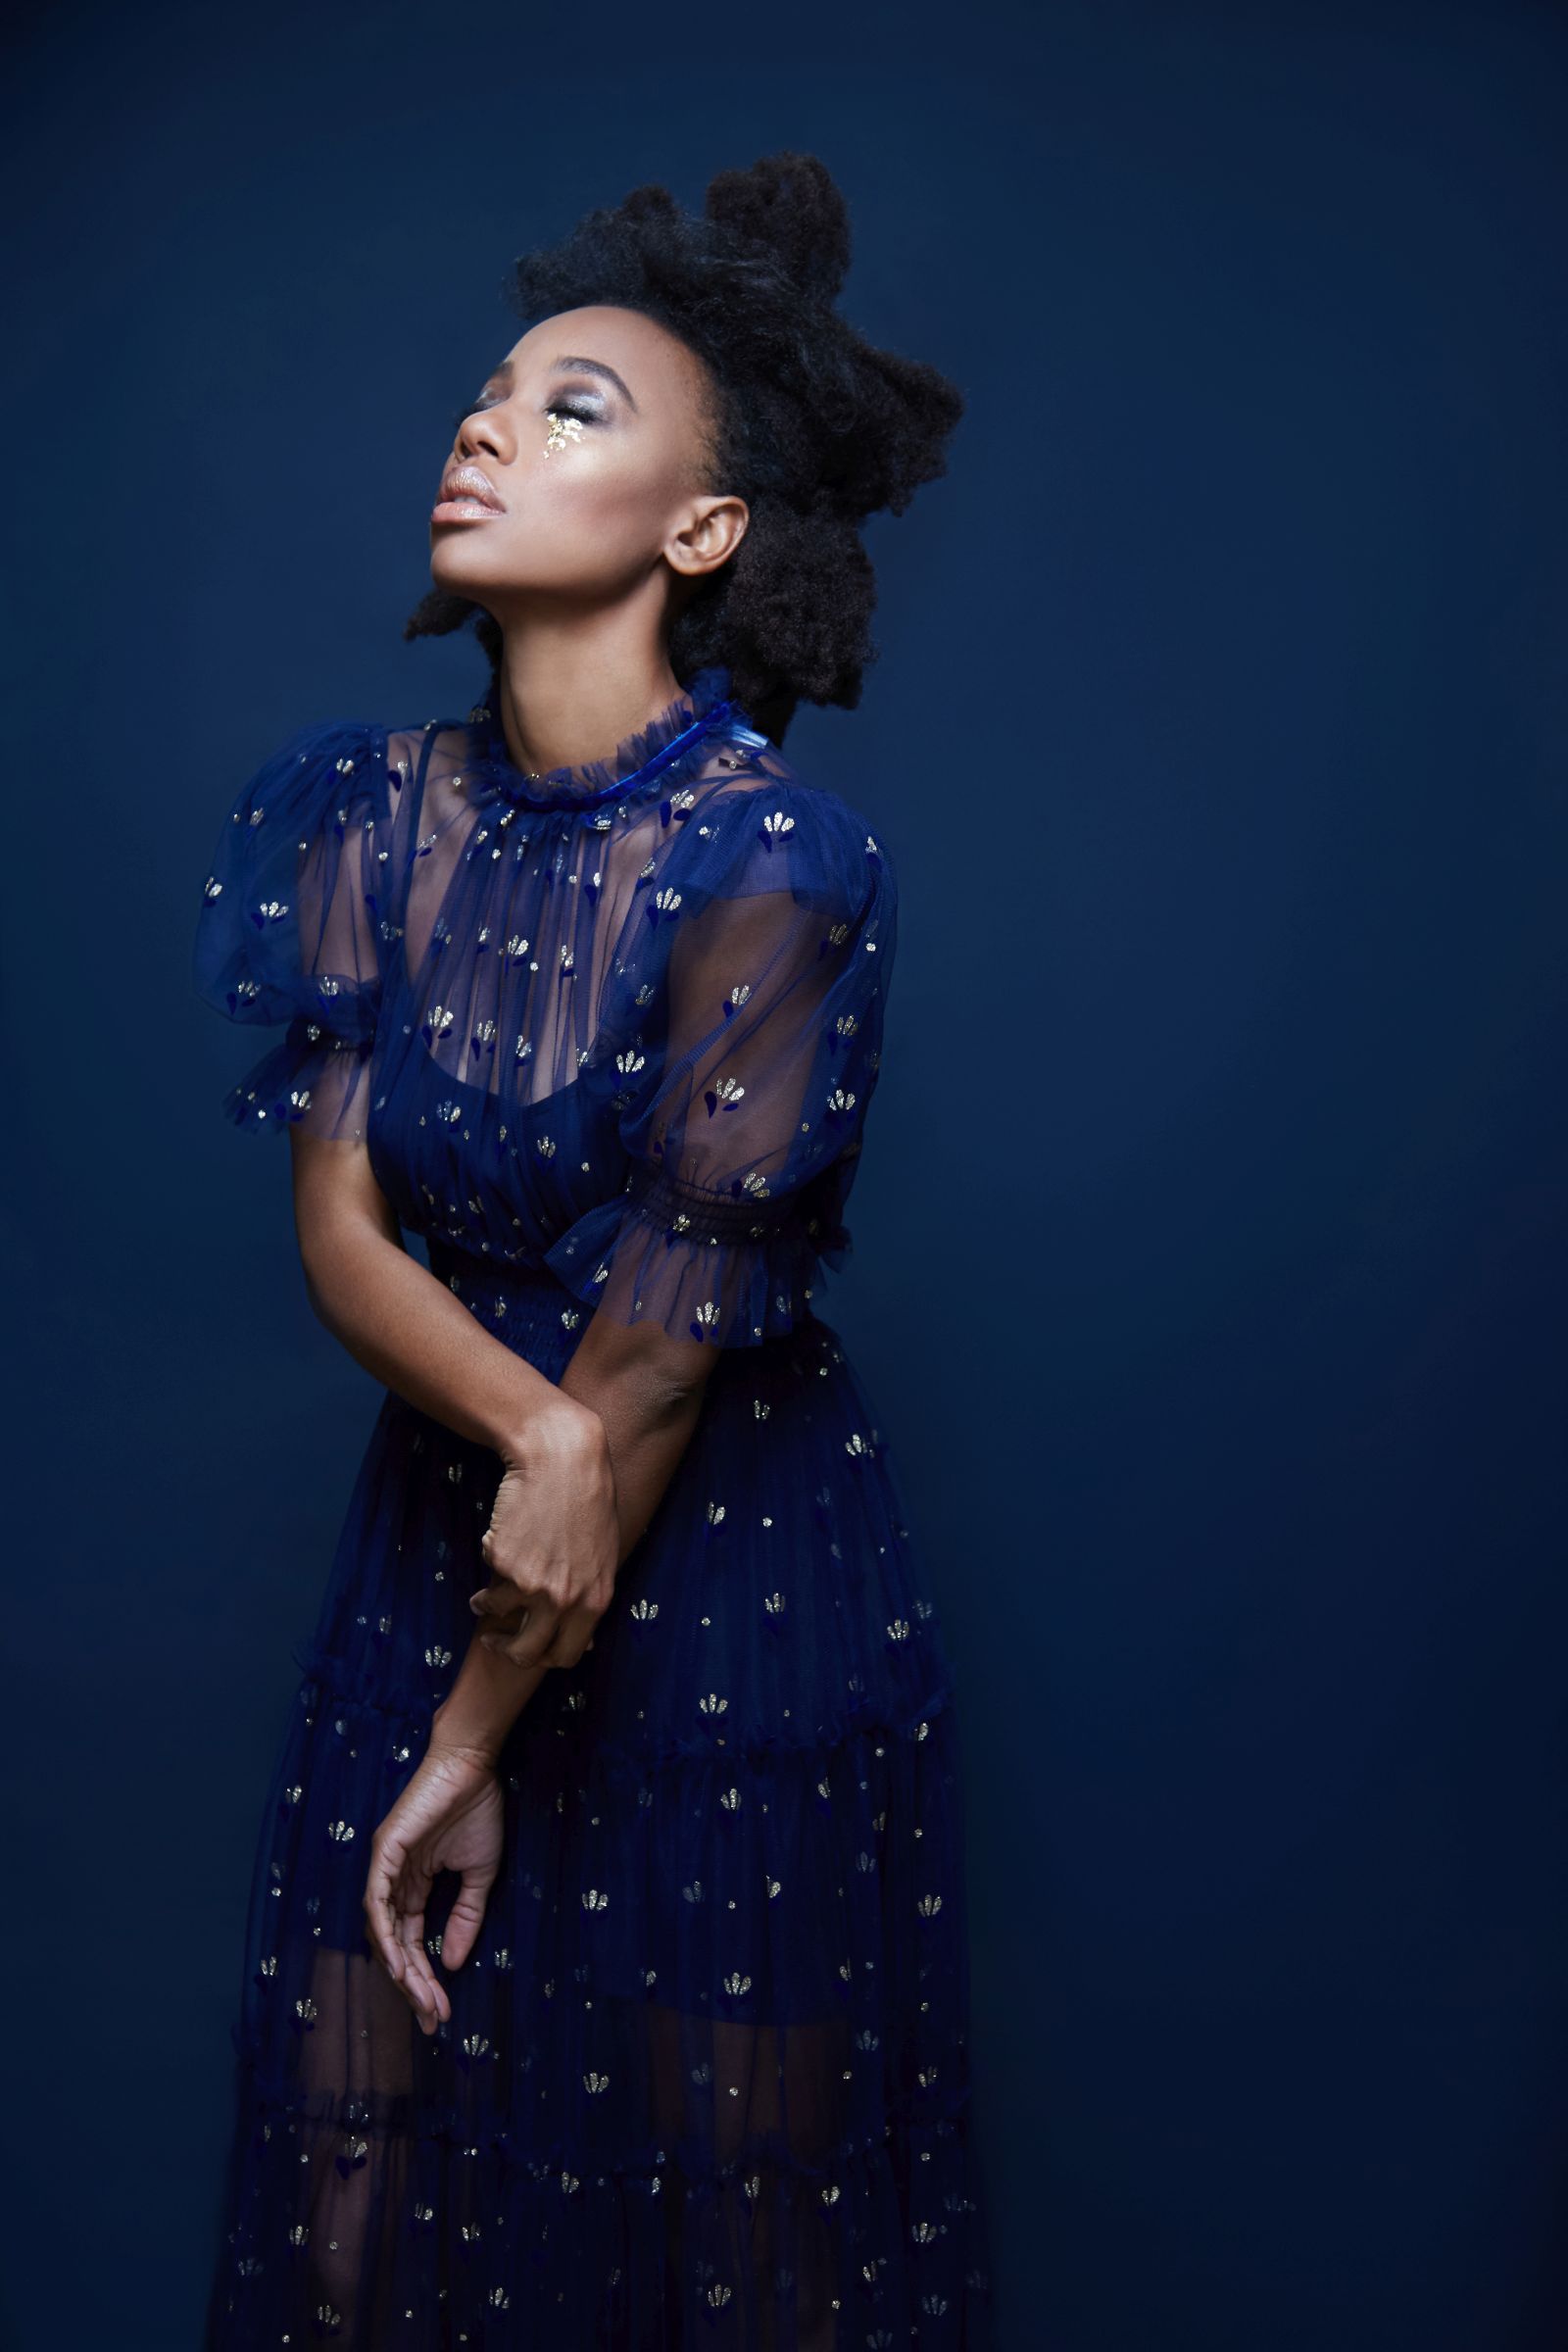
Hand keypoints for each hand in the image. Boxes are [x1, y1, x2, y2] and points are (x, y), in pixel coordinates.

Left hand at [362, 1739, 502, 2034]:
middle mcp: (393, 1881)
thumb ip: (465, 1917)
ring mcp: (385, 1867)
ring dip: (401, 1969)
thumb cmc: (477, 1811)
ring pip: (383, 1930)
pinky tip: (400, 1963)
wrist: (474, 1767)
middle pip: (395, 1945)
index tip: (440, 2012)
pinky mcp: (384, 1851)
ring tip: (421, 2000)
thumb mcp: (479, 1875)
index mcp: (413, 1886)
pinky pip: (377, 1901)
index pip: (412, 1942)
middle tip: (432, 2019)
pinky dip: (386, 1934)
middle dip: (413, 1986)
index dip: (424, 1978)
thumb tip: (453, 1962)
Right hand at [469, 1399, 618, 1670]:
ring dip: (487, 1609)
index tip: (532, 1647)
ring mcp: (532, 1583)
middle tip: (497, 1640)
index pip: (567, 1655)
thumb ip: (591, 1596)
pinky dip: (488, 1573)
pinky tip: (494, 1552)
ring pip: (498, 1617)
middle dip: (508, 1651)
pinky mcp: (502, 1562)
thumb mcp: (604, 1555)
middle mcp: (565, 1599)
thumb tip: (584, 1639)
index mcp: (596, 1600)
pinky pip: (489, 1579)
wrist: (561, 1457)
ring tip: (482, 1598)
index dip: (544, 1657)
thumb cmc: (588, 1498)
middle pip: (527, 1653)